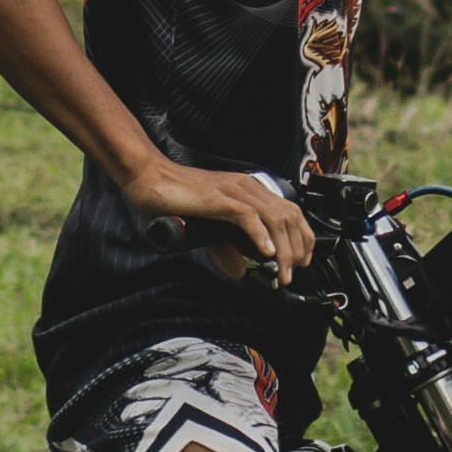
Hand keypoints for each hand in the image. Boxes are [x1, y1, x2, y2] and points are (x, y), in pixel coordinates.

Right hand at [127, 156, 312, 285]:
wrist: (149, 178)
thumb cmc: (176, 198)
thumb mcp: (209, 227)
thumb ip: (226, 247)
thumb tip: (240, 271)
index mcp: (248, 190)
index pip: (290, 211)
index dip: (301, 237)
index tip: (301, 261)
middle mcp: (247, 187)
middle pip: (289, 215)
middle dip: (297, 248)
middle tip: (292, 273)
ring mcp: (234, 190)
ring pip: (274, 218)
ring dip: (283, 248)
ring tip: (282, 272)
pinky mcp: (219, 197)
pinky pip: (247, 216)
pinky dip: (260, 236)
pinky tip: (266, 253)